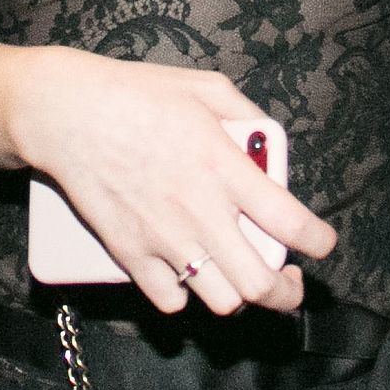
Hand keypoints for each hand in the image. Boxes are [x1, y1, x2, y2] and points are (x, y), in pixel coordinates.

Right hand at [0, 41, 336, 316]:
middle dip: (286, 292)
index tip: (322, 244)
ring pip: (221, 301)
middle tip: (288, 283)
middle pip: (261, 283)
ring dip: (237, 295)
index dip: (318, 241)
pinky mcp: (130, 254)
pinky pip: (170, 302)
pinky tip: (187, 275)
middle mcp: (200, 210)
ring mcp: (164, 238)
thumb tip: (267, 144)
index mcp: (224, 165)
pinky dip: (184, 296)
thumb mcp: (204, 87)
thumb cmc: (136, 93)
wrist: (67, 113)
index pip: (290, 221)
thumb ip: (246, 117)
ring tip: (239, 279)